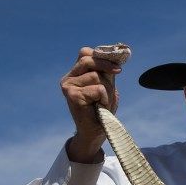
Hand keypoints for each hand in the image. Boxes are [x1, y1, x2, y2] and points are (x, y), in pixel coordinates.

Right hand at [60, 47, 121, 161]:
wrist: (96, 131)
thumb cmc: (102, 109)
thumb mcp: (107, 85)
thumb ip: (106, 71)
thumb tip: (114, 54)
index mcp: (75, 73)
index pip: (85, 53)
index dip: (102, 56)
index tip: (116, 64)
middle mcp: (68, 77)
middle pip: (90, 60)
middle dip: (107, 68)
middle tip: (118, 73)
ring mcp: (68, 86)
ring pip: (97, 76)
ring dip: (107, 90)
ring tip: (102, 101)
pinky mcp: (72, 95)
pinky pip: (98, 89)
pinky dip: (104, 98)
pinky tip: (98, 107)